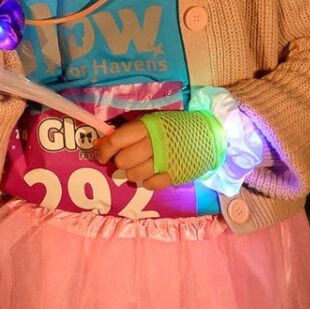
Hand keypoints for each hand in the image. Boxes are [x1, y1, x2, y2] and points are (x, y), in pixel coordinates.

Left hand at [95, 110, 225, 190]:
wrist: (208, 134)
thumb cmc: (173, 127)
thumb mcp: (151, 123)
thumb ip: (127, 133)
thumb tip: (100, 143)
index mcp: (147, 127)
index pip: (116, 141)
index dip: (104, 150)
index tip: (103, 156)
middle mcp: (154, 144)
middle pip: (123, 161)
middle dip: (120, 162)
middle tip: (126, 160)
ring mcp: (165, 161)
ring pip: (134, 175)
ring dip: (132, 174)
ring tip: (139, 168)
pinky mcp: (175, 175)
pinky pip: (150, 185)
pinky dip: (147, 182)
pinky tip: (152, 175)